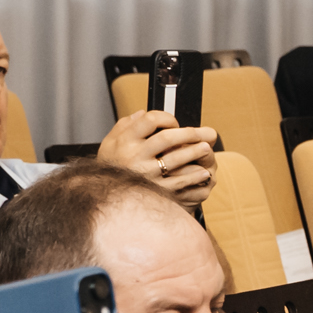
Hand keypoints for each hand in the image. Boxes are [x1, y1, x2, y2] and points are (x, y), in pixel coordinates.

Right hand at [98, 111, 217, 204]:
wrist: (106, 199)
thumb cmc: (110, 169)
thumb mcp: (109, 143)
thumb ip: (124, 126)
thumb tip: (142, 114)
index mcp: (125, 141)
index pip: (150, 120)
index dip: (166, 118)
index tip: (174, 122)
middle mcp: (135, 157)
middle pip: (167, 138)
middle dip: (189, 133)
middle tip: (204, 133)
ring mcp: (146, 175)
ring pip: (176, 159)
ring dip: (195, 152)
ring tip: (206, 148)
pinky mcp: (155, 191)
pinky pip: (178, 182)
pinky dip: (193, 176)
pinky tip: (202, 172)